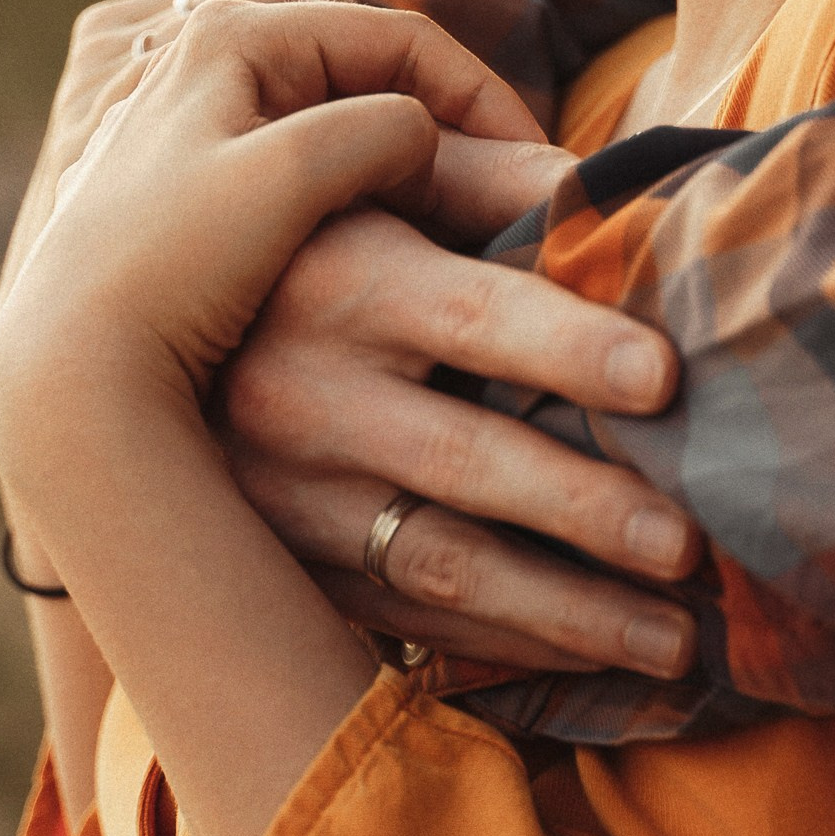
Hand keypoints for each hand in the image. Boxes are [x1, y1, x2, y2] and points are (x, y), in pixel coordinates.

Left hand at [0, 0, 548, 317]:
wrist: (69, 364)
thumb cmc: (174, 263)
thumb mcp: (295, 176)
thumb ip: (383, 129)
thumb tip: (422, 136)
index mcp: (227, 30)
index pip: (395, 37)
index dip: (480, 94)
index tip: (536, 162)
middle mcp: (193, 46)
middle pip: (355, 50)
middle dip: (430, 98)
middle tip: (491, 163)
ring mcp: (176, 101)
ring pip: (318, 85)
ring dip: (381, 120)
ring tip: (434, 179)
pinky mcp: (166, 157)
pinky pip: (276, 126)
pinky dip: (330, 149)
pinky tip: (358, 199)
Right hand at [222, 128, 698, 681]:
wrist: (143, 333)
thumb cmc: (307, 235)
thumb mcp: (374, 185)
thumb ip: (487, 177)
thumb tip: (612, 194)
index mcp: (340, 278)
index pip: (473, 313)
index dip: (569, 344)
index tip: (666, 377)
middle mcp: (300, 392)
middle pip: (464, 459)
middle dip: (586, 510)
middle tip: (691, 545)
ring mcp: (284, 494)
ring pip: (441, 567)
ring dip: (569, 612)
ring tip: (679, 643)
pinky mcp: (282, 565)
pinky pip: (408, 622)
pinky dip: (507, 647)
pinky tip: (596, 658)